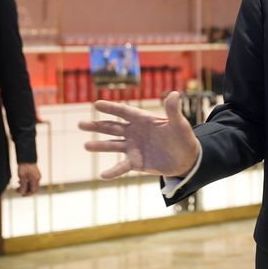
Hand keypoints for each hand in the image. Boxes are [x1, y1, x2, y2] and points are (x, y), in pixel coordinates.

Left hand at [17, 163, 40, 195]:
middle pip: (32, 188)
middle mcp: (37, 178)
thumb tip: (22, 193)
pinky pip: (31, 181)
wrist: (26, 157)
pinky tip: (19, 181)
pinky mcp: (34, 174)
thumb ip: (22, 185)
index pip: (33, 190)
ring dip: (24, 187)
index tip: (21, 195)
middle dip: (25, 190)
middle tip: (17, 190)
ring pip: (31, 185)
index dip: (27, 194)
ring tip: (17, 186)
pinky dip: (25, 183)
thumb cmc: (24, 166)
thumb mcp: (22, 176)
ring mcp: (36, 176)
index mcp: (36, 179)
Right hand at [79, 91, 200, 179]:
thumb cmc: (183, 138)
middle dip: (97, 126)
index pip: (124, 112)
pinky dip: (113, 171)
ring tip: (86, 146)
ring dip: (100, 146)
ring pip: (113, 145)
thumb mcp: (179, 124)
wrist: (187, 159)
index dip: (111, 108)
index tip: (96, 104)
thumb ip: (173, 110)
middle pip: (112, 127)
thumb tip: (176, 93)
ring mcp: (133, 147)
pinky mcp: (136, 162)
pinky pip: (122, 166)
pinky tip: (102, 175)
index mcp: (143, 120)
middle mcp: (135, 132)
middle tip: (80, 124)